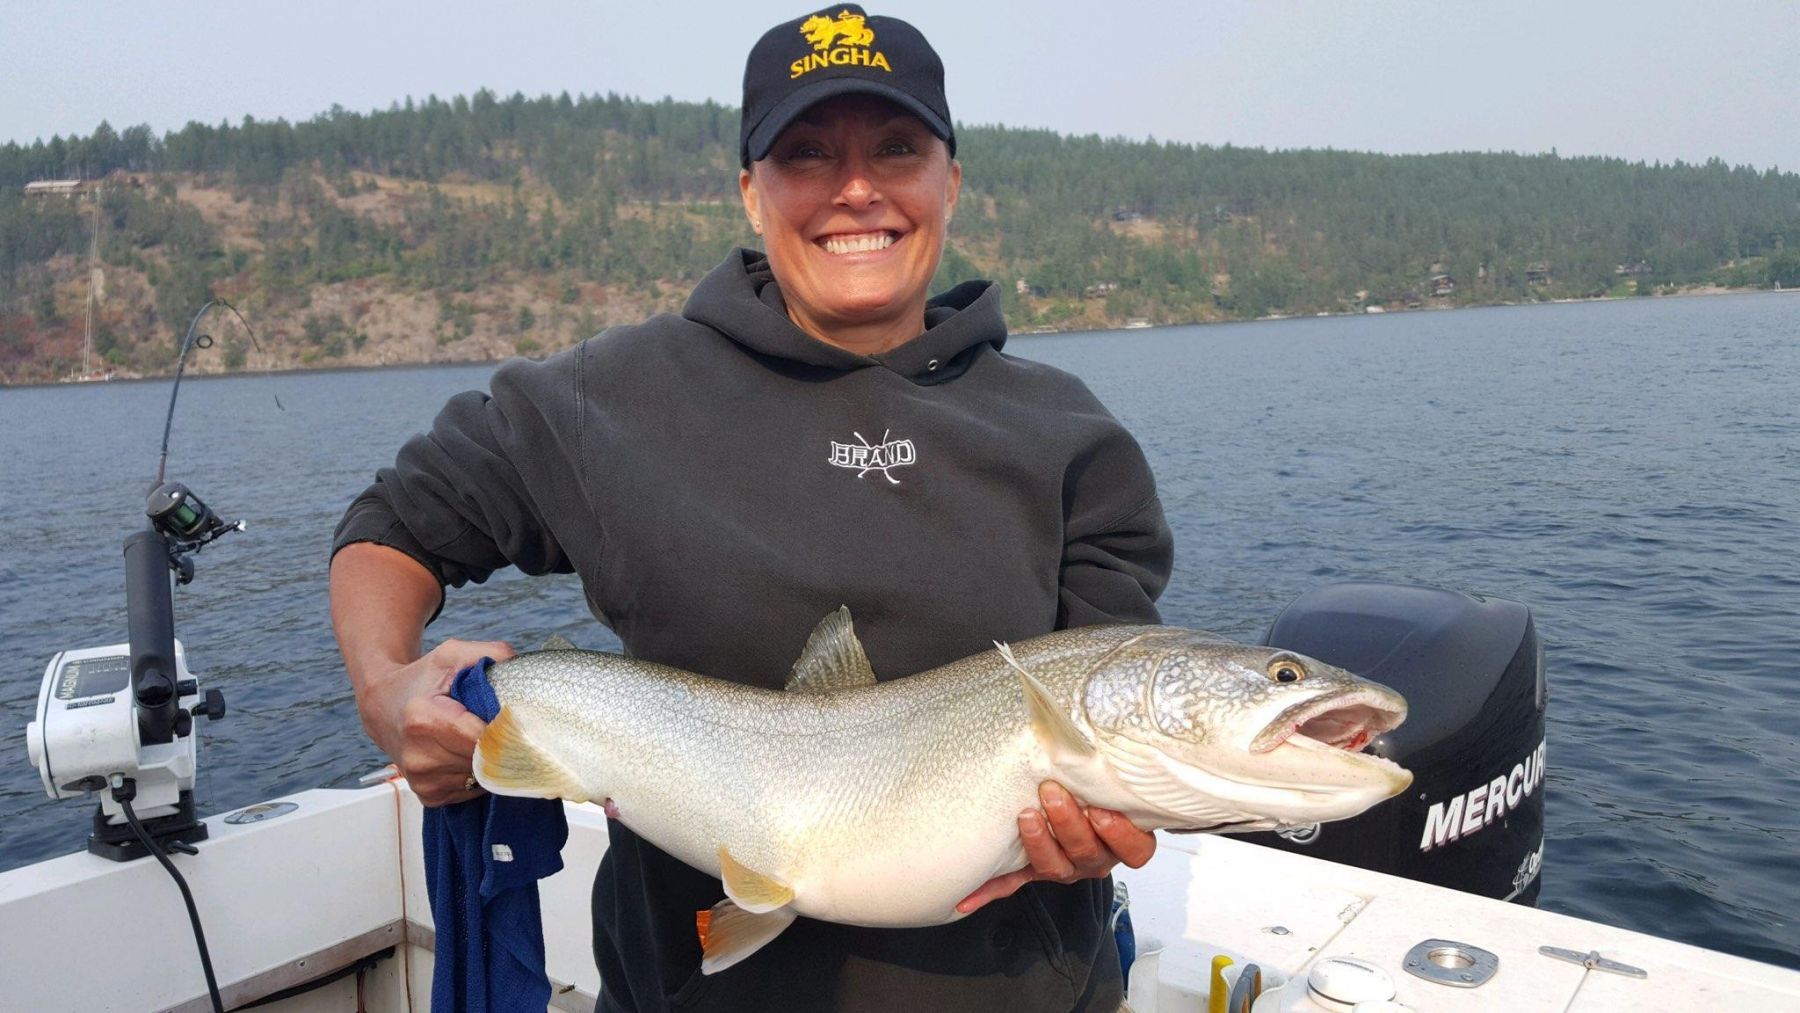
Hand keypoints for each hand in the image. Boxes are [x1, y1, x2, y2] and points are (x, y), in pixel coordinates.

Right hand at [359, 638, 514, 806]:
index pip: (483, 738)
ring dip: (487, 759)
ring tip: (474, 736)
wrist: (384, 706)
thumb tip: (522, 668)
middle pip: (485, 759)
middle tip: (495, 724)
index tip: (514, 718)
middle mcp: (419, 755)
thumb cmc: (423, 680)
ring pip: (482, 776)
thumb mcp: (453, 655)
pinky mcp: (428, 795)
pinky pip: (472, 790)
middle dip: (499, 743)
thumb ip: (492, 653)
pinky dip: (476, 773)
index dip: (505, 728)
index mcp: (423, 719)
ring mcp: (422, 779)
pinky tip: (464, 752)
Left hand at [956, 781, 1155, 914]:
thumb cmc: (1095, 790)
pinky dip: (988, 890)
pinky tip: (965, 898)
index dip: (1121, 836)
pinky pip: (1012, 882)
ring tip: (1025, 817)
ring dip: (1038, 843)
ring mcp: (1064, 866)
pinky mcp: (1033, 870)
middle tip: (1052, 794)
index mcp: (1120, 840)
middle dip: (1069, 824)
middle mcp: (1094, 857)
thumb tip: (1086, 732)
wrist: (1072, 809)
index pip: (1135, 850)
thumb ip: (1107, 768)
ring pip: (1055, 867)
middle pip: (1088, 853)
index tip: (1102, 811)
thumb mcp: (1109, 780)